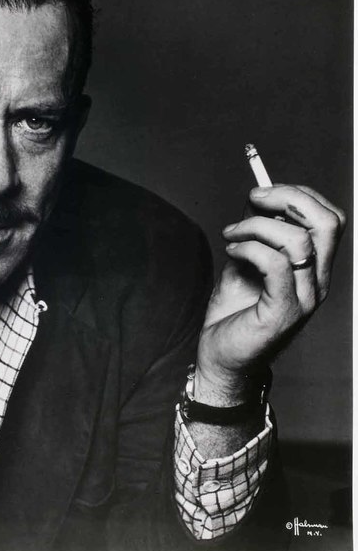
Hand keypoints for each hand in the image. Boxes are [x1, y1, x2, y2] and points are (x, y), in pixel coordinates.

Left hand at [196, 184, 344, 402]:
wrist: (221, 357)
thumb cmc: (234, 312)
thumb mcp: (246, 260)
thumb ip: (258, 232)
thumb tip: (258, 197)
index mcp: (314, 268)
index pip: (330, 219)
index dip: (299, 194)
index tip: (262, 192)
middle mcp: (317, 282)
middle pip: (327, 223)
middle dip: (288, 198)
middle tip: (252, 200)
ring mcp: (304, 299)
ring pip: (299, 241)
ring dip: (256, 226)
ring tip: (231, 234)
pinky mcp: (284, 313)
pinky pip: (276, 265)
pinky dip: (249, 248)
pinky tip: (232, 250)